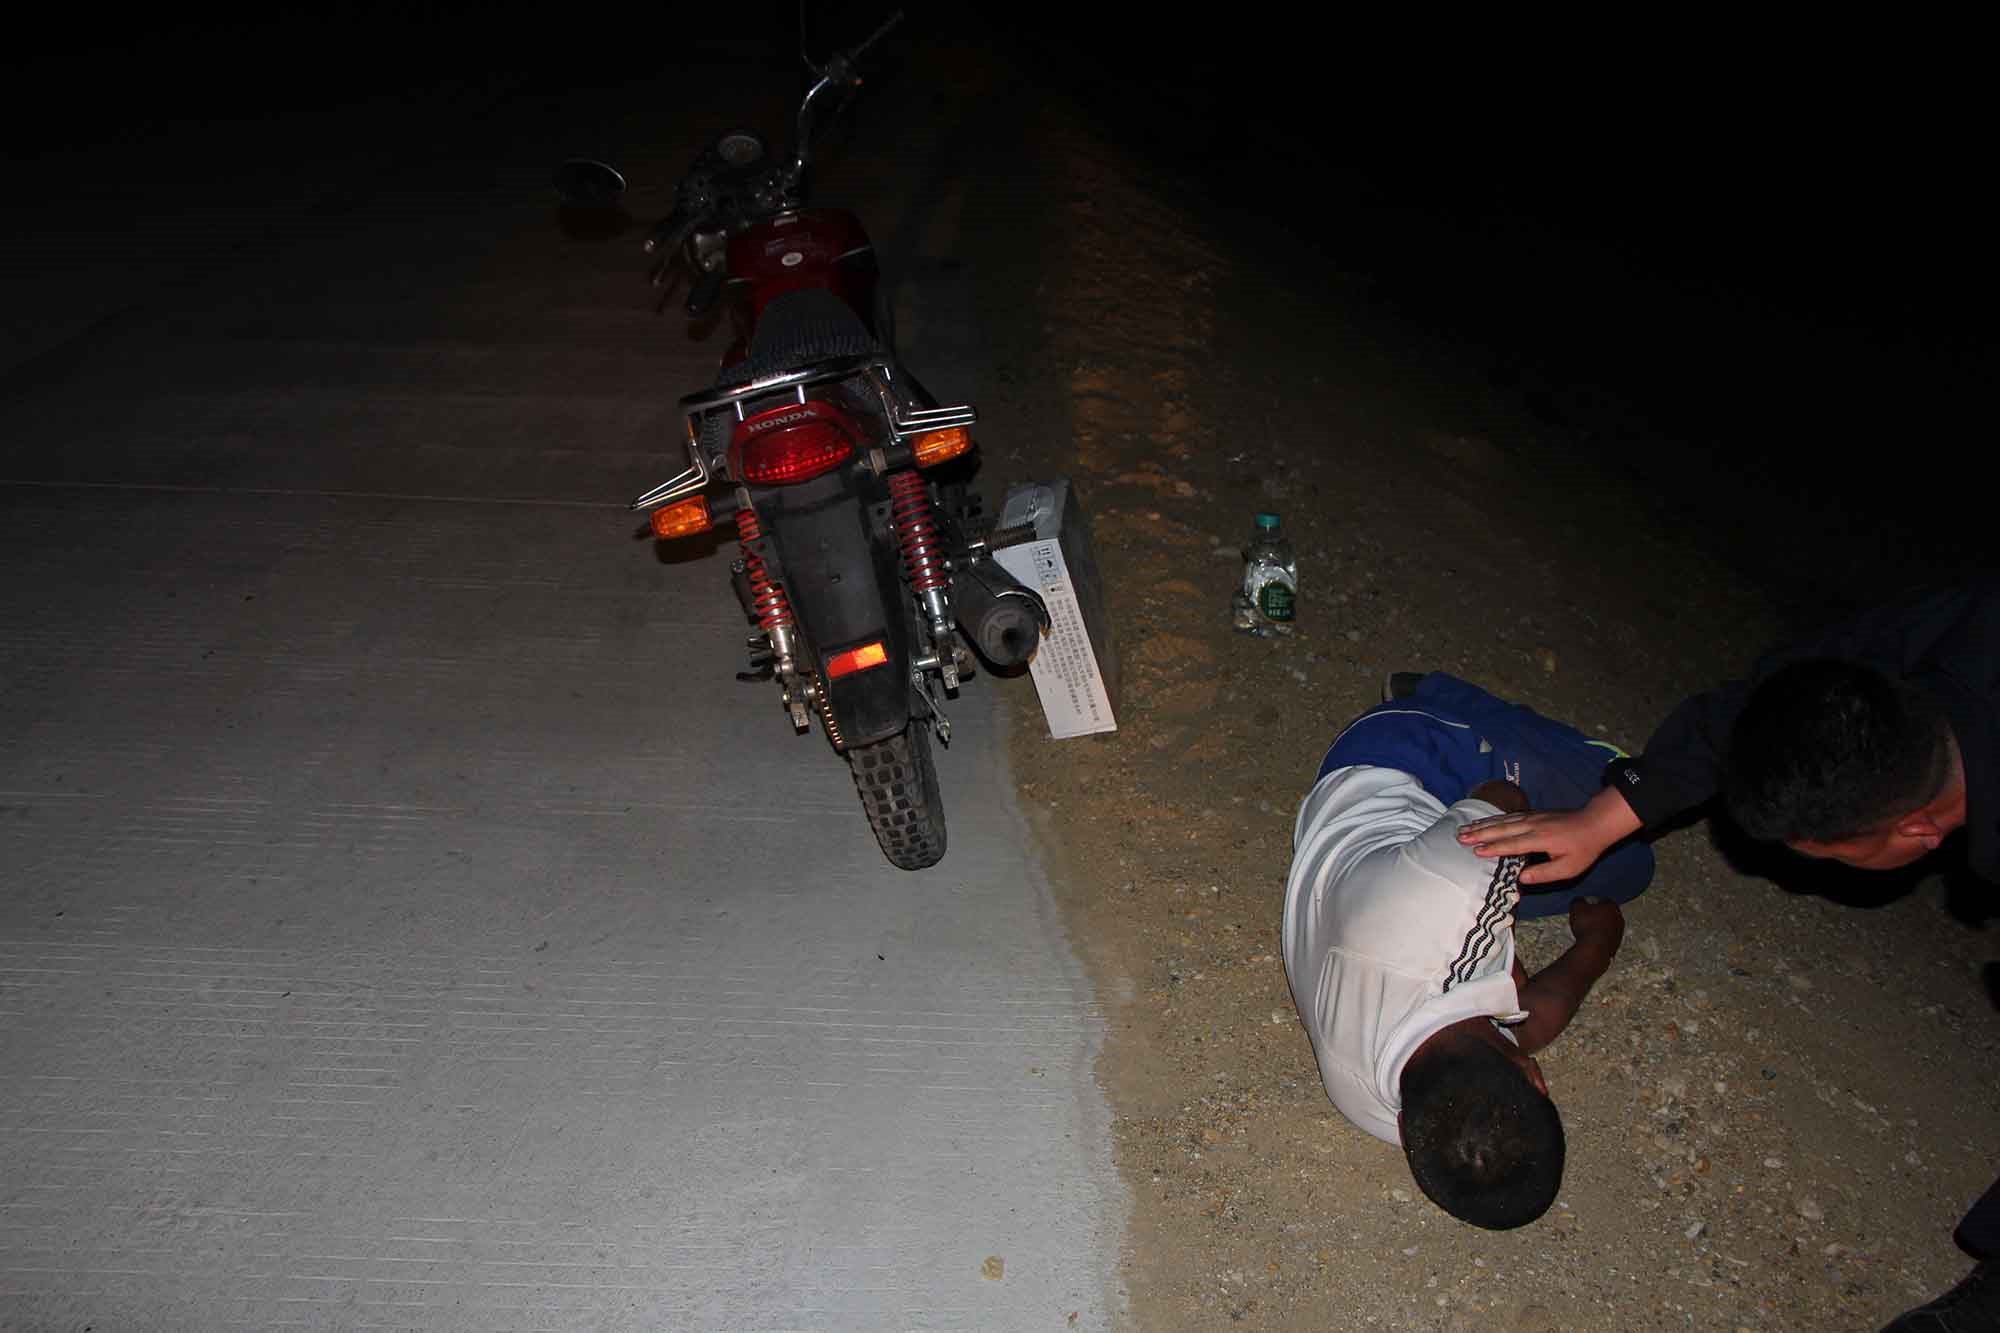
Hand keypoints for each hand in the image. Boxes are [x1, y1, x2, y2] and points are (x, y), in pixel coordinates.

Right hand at [1457, 787, 1641, 885]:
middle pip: (1501, 829)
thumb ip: (1544, 874)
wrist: (1594, 822)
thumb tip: (1521, 879)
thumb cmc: (1583, 849)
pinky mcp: (1532, 814)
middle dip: (1479, 833)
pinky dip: (1492, 819)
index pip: (1512, 845)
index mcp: (1540, 839)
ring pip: (1502, 820)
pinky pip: (1508, 816)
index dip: (1494, 848)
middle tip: (1460, 837)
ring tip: (1464, 829)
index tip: (1476, 852)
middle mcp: (1533, 825)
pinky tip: (1482, 821)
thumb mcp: (1568, 868)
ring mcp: (1531, 817)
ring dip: (1482, 825)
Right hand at [1567, 896, 1625, 957]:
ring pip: (1607, 926)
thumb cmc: (1587, 927)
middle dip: (1596, 915)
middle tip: (1585, 917)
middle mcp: (1619, 919)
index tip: (1585, 905)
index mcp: (1612, 906)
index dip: (1592, 901)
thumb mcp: (1576, 907)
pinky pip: (1605, 938)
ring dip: (1598, 927)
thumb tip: (1579, 901)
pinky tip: (1589, 939)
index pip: (1603, 900)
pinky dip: (1598, 938)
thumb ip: (1578, 901)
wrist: (1593, 949)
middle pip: (1607, 913)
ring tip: (1585, 930)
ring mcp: (1618, 933)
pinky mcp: (1615, 945)